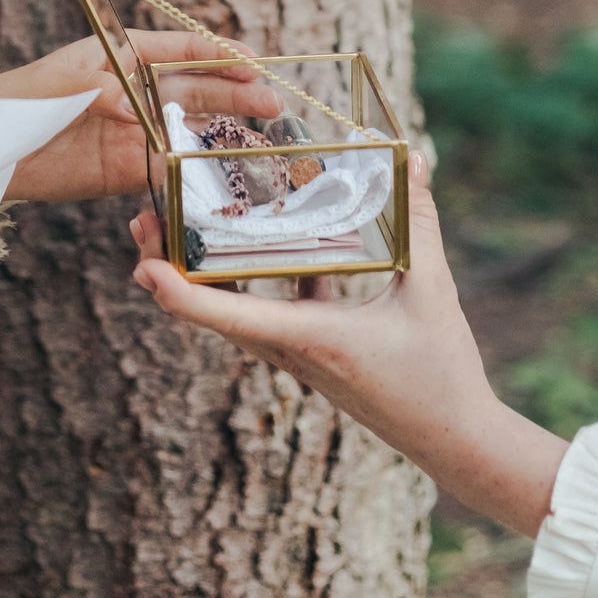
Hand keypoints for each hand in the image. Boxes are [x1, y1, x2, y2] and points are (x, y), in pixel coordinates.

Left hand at [0, 31, 281, 202]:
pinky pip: (170, 164)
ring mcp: (135, 130)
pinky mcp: (127, 167)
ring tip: (264, 131)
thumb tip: (137, 111)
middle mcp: (136, 91)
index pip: (180, 49)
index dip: (217, 54)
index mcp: (122, 55)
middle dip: (235, 92)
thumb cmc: (21, 99)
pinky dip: (198, 165)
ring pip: (191, 125)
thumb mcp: (62, 85)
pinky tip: (229, 168)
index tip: (252, 61)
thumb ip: (103, 94)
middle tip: (271, 101)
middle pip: (196, 88)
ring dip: (227, 127)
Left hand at [130, 155, 566, 537]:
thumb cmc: (441, 372)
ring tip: (180, 227)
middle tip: (143, 221)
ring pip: (234, 314)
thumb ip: (419, 220)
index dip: (177, 291)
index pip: (226, 317)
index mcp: (309, 337)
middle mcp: (291, 351)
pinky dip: (254, 283)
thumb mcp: (432, 288)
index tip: (142, 263)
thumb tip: (417, 157)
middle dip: (170, 269)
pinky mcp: (313, 356)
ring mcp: (299, 357)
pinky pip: (268, 316)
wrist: (455, 439)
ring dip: (202, 275)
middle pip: (211, 312)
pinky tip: (278, 244)